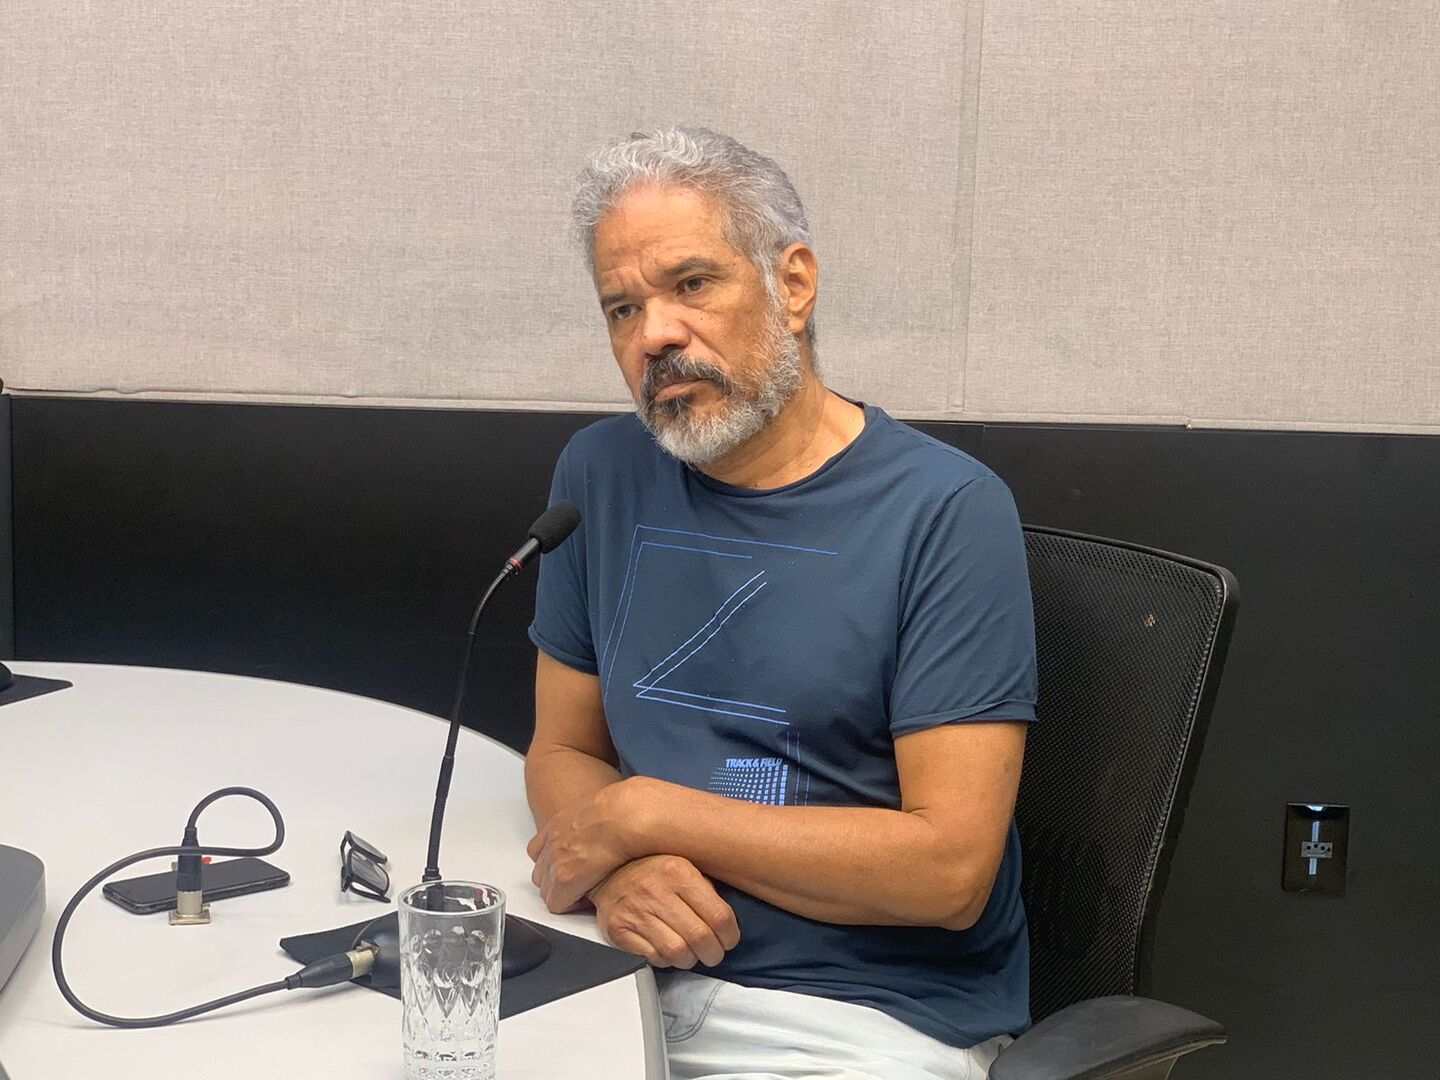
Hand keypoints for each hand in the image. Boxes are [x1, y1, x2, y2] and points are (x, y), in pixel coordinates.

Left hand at [528, 783, 637, 911]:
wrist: (623, 816)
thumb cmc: (622, 810)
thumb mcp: (601, 807)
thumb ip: (592, 821)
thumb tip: (604, 827)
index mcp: (559, 824)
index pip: (538, 850)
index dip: (554, 864)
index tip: (571, 868)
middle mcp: (552, 842)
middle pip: (541, 872)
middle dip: (556, 882)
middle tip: (579, 884)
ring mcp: (555, 860)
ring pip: (546, 890)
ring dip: (562, 894)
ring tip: (585, 893)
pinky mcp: (565, 878)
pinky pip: (556, 903)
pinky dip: (569, 904)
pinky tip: (588, 900)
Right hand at [590, 855, 739, 968]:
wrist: (606, 871)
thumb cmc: (652, 870)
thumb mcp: (683, 864)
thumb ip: (705, 888)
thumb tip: (728, 922)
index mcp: (678, 871)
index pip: (719, 915)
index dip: (730, 935)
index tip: (729, 939)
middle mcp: (657, 890)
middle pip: (700, 938)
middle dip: (713, 953)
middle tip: (713, 952)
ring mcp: (636, 911)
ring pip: (678, 953)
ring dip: (690, 959)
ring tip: (690, 952)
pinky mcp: (619, 930)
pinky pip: (654, 958)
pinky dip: (666, 960)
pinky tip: (667, 948)